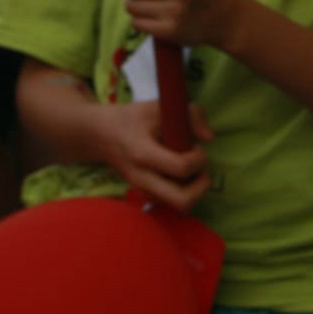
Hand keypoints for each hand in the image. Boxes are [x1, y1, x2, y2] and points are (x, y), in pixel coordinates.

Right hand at [96, 99, 212, 211]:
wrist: (103, 135)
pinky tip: (178, 175)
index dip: (199, 158)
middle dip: (201, 186)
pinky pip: (171, 204)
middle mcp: (142, 178)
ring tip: (189, 170)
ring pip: (179, 206)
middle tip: (199, 168)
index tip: (196, 146)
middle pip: (182, 201)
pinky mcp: (144, 196)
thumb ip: (191, 114)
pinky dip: (183, 192)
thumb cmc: (134, 119)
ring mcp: (142, 191)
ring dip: (193, 190)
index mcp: (144, 153)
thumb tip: (209, 138)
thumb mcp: (161, 107)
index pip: (182, 167)